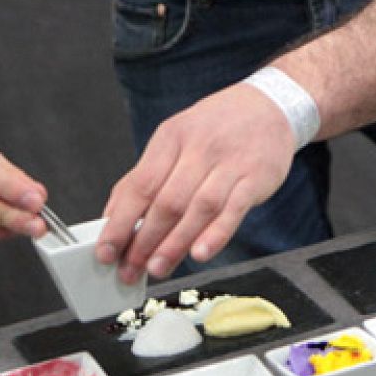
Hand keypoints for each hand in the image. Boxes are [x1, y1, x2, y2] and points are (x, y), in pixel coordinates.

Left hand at [96, 83, 296, 281]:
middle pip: (166, 202)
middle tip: (130, 269)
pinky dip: (216, 234)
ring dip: (175, 243)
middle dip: (143, 242)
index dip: (119, 222)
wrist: (270, 106)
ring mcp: (229, 163)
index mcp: (171, 137)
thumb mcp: (176, 138)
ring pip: (198, 209)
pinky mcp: (255, 178)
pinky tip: (200, 253)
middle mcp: (199, 148)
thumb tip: (114, 215)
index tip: (105, 251)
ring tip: (157, 268)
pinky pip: (233, 210)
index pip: (139, 185)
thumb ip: (146, 175)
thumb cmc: (217, 127)